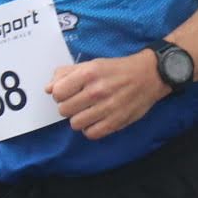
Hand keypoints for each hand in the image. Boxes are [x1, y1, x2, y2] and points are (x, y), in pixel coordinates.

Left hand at [50, 51, 165, 139]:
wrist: (149, 75)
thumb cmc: (117, 70)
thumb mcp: (91, 64)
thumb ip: (67, 73)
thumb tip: (48, 88)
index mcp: (88, 73)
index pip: (57, 93)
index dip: (60, 94)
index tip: (69, 93)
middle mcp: (96, 91)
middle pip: (64, 110)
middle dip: (68, 107)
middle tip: (79, 103)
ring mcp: (107, 108)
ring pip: (75, 124)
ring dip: (79, 119)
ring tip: (88, 112)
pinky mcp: (116, 122)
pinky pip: (91, 134)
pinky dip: (90, 129)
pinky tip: (96, 120)